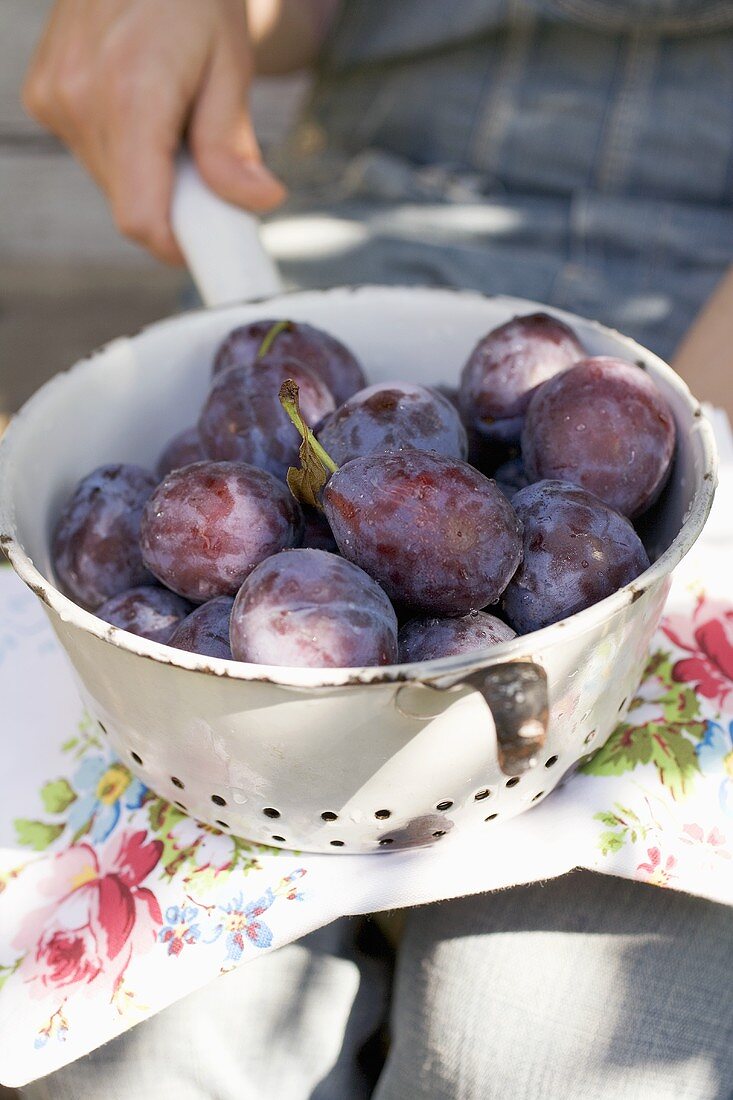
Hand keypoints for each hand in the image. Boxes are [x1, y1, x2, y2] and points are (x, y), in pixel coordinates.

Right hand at [23, 0, 286, 263]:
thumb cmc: (194, 0)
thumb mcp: (230, 65)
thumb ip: (232, 143)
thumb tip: (256, 202)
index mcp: (132, 94)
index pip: (141, 217)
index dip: (176, 245)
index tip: (208, 245)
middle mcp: (81, 98)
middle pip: (131, 204)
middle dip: (173, 202)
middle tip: (207, 166)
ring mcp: (54, 98)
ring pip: (112, 184)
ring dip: (150, 175)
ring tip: (172, 121)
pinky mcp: (43, 96)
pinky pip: (91, 155)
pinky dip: (124, 150)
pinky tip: (140, 106)